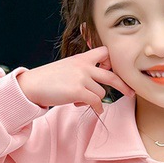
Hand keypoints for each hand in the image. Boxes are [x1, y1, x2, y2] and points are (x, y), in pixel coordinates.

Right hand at [15, 46, 134, 114]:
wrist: (32, 85)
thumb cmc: (48, 79)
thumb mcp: (66, 69)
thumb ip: (81, 73)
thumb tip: (94, 91)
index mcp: (81, 58)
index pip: (104, 53)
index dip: (110, 63)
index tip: (110, 72)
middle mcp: (84, 66)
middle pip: (111, 74)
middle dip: (123, 84)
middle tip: (131, 92)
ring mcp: (81, 78)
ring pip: (101, 93)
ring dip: (94, 100)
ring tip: (80, 100)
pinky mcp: (78, 91)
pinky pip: (96, 102)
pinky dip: (97, 107)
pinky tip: (93, 109)